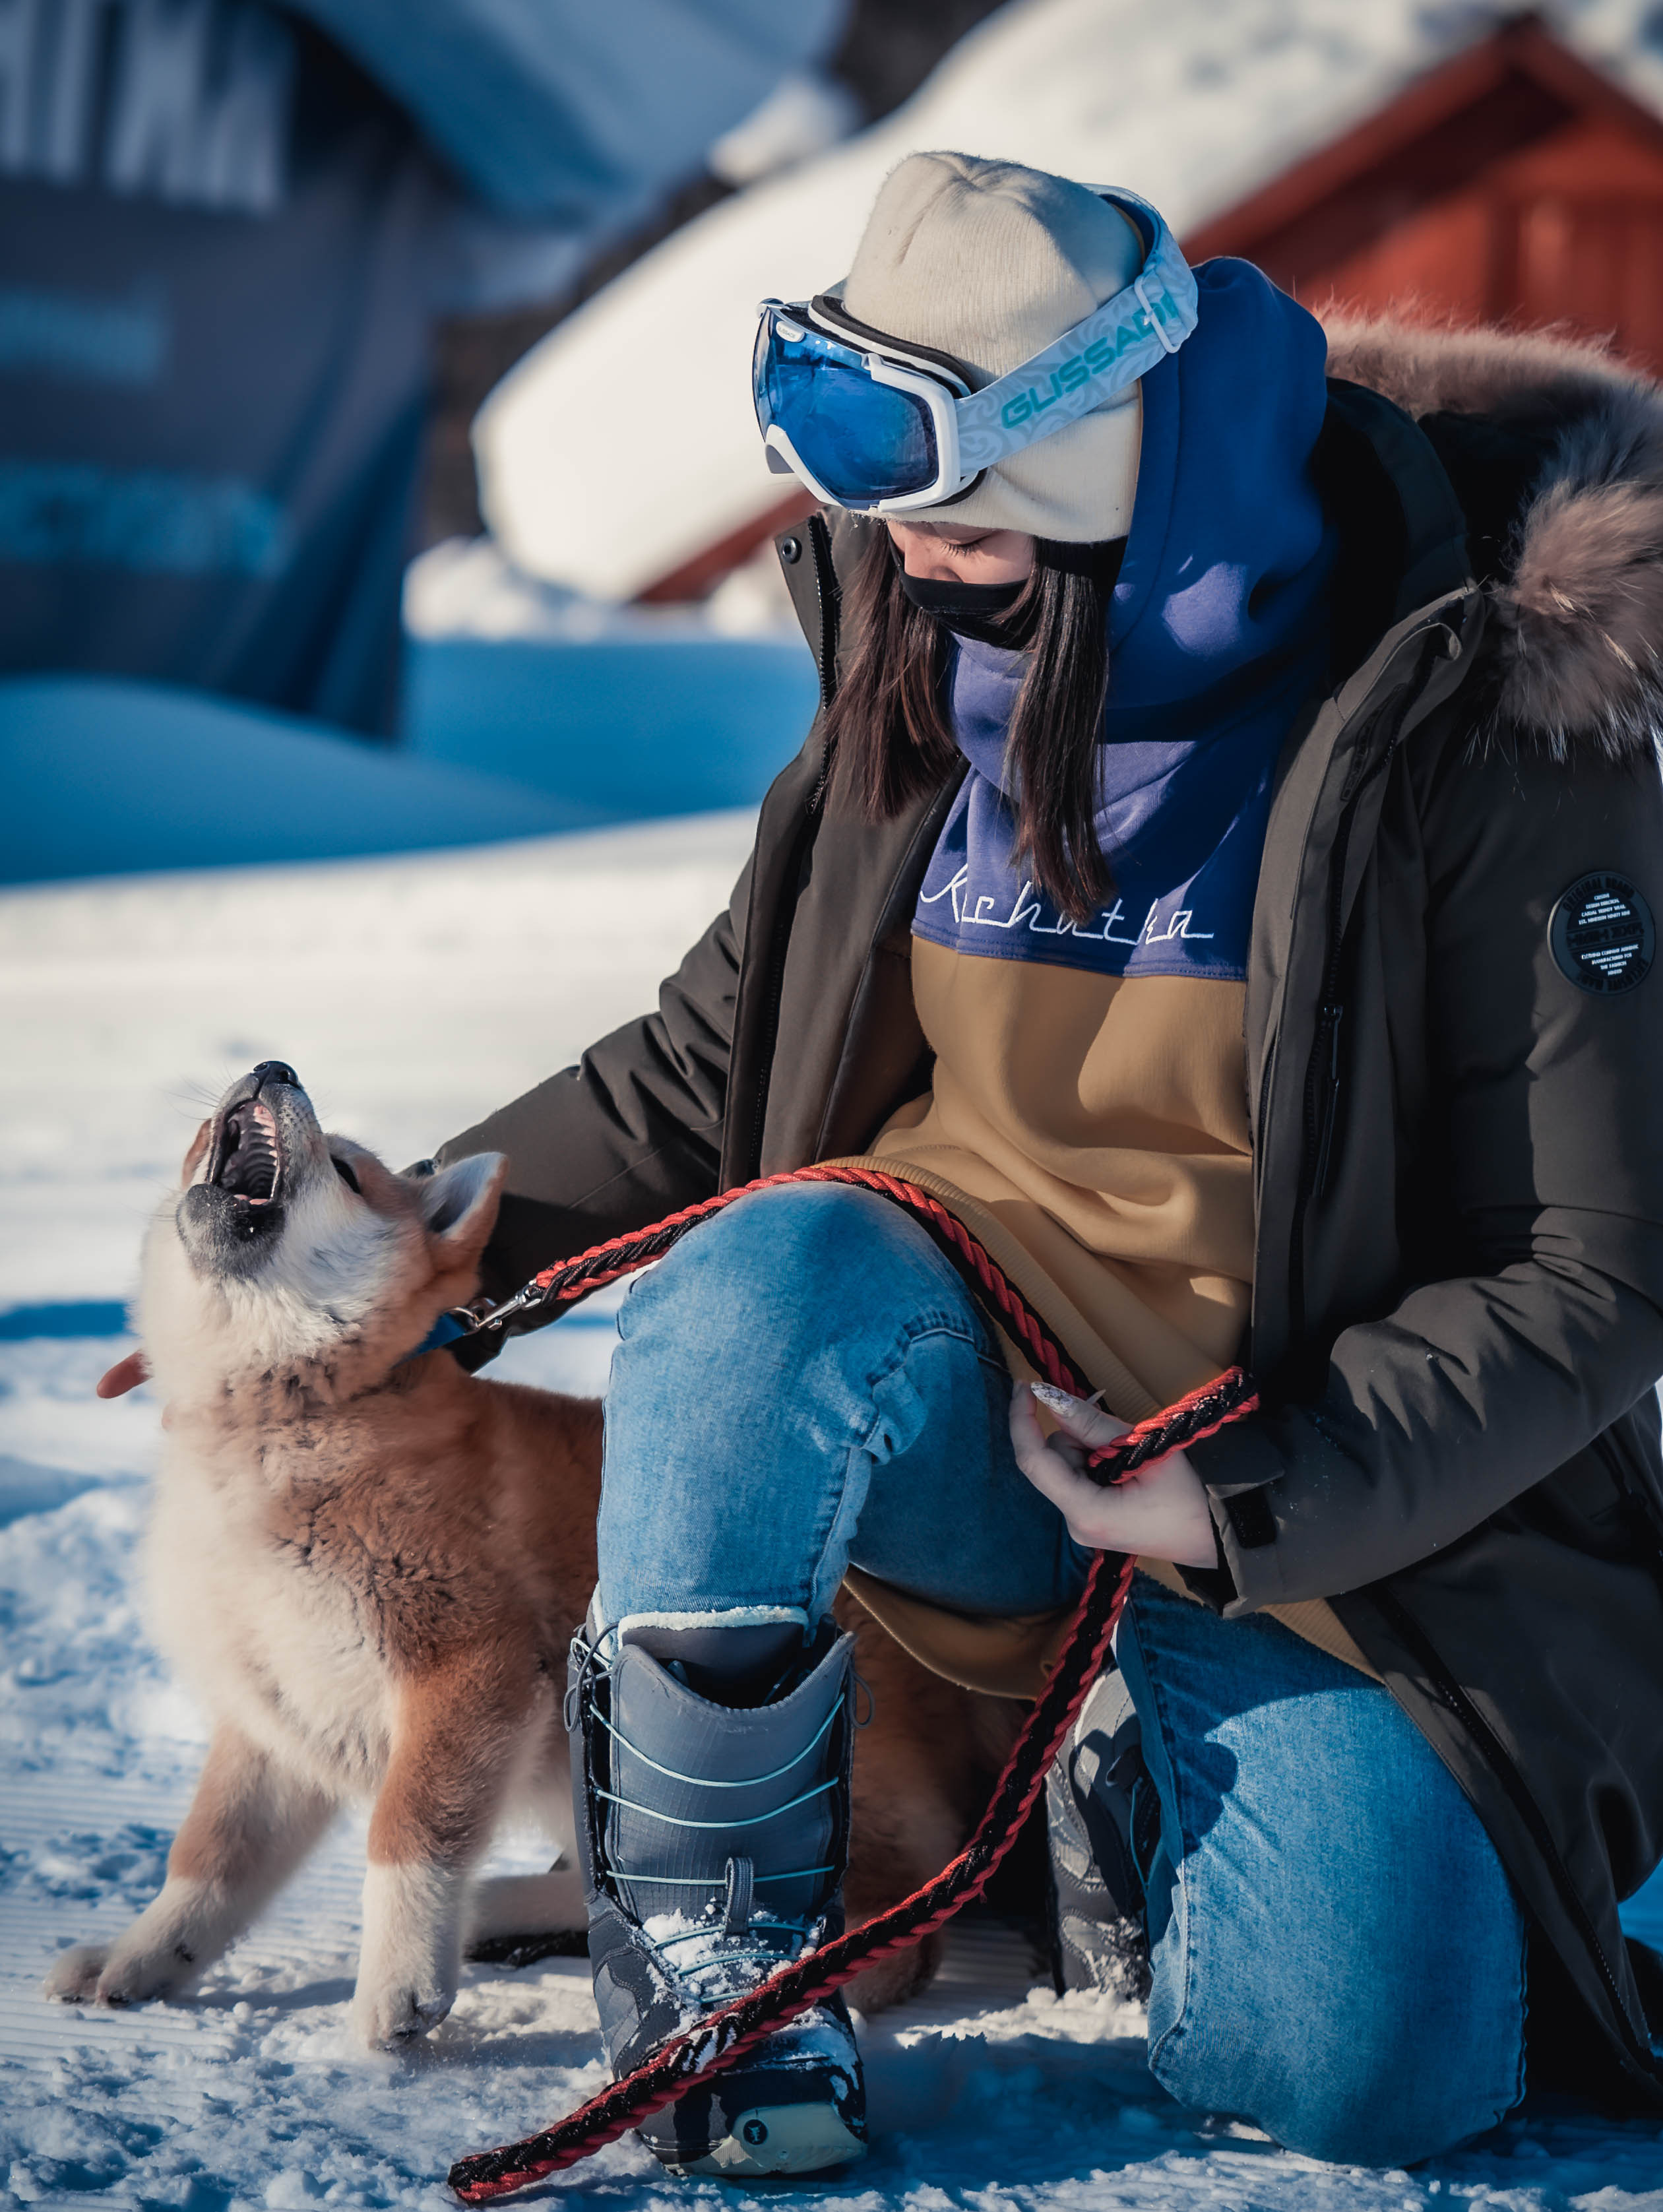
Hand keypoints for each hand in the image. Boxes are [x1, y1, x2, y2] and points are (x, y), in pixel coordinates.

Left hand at [1009, 1382, 1218, 1567]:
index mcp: (1085, 1512)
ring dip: (1091, 1448)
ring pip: (1067, 1465)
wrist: (1216, 1536)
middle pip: (1054, 1459)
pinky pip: (1079, 1477)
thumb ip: (1093, 1425)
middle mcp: (1075, 1523)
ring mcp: (1082, 1525)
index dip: (1022, 1421)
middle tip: (1121, 1436)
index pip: (1034, 1462)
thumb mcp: (1143, 1451)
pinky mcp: (1091, 1520)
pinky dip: (1096, 1461)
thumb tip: (1051, 1399)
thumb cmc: (1189, 1497)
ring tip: (1132, 1458)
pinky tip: (1126, 1467)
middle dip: (1079, 1435)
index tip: (1024, 1386)